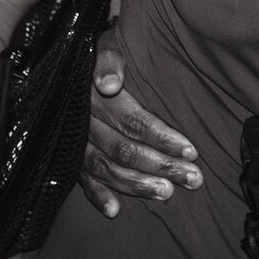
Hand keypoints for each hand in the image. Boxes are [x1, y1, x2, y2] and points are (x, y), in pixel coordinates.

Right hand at [79, 45, 201, 217]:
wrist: (66, 65)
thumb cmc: (98, 56)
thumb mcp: (105, 47)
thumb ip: (109, 62)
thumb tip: (109, 83)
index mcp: (96, 98)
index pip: (132, 122)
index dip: (162, 137)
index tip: (191, 151)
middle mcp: (84, 123)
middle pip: (124, 149)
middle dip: (160, 165)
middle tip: (192, 178)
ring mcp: (75, 143)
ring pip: (106, 168)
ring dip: (136, 184)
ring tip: (166, 194)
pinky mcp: (68, 157)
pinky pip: (81, 179)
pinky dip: (97, 196)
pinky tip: (114, 211)